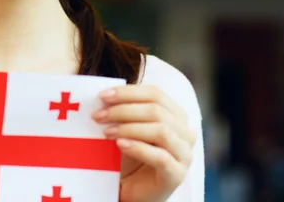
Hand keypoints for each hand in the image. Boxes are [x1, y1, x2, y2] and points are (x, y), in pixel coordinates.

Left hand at [92, 85, 196, 201]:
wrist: (131, 192)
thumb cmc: (129, 157)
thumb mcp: (127, 129)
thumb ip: (123, 111)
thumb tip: (104, 94)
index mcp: (176, 115)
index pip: (155, 94)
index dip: (129, 92)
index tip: (103, 95)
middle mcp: (185, 132)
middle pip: (157, 110)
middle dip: (124, 110)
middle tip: (99, 115)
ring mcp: (184, 154)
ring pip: (161, 130)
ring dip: (129, 127)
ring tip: (106, 132)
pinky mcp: (177, 175)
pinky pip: (160, 157)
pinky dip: (138, 147)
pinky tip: (120, 144)